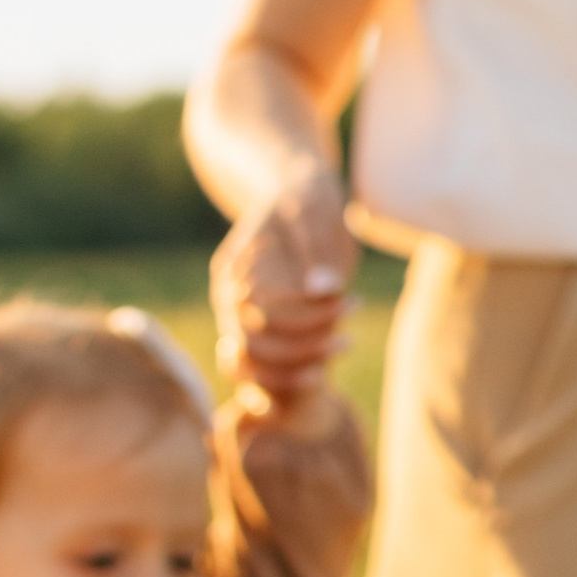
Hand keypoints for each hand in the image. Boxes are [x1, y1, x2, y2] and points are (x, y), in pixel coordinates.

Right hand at [212, 160, 354, 419]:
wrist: (297, 201)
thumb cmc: (307, 198)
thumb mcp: (314, 205)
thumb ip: (314, 243)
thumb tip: (322, 287)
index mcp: (234, 265)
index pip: (257, 306)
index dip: (303, 313)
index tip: (348, 299)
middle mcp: (228, 296)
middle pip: (251, 342)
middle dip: (304, 344)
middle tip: (349, 336)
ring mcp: (236, 318)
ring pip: (251, 365)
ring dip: (297, 367)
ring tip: (345, 345)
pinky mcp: (255, 333)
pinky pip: (258, 372)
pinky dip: (286, 379)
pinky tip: (321, 373)